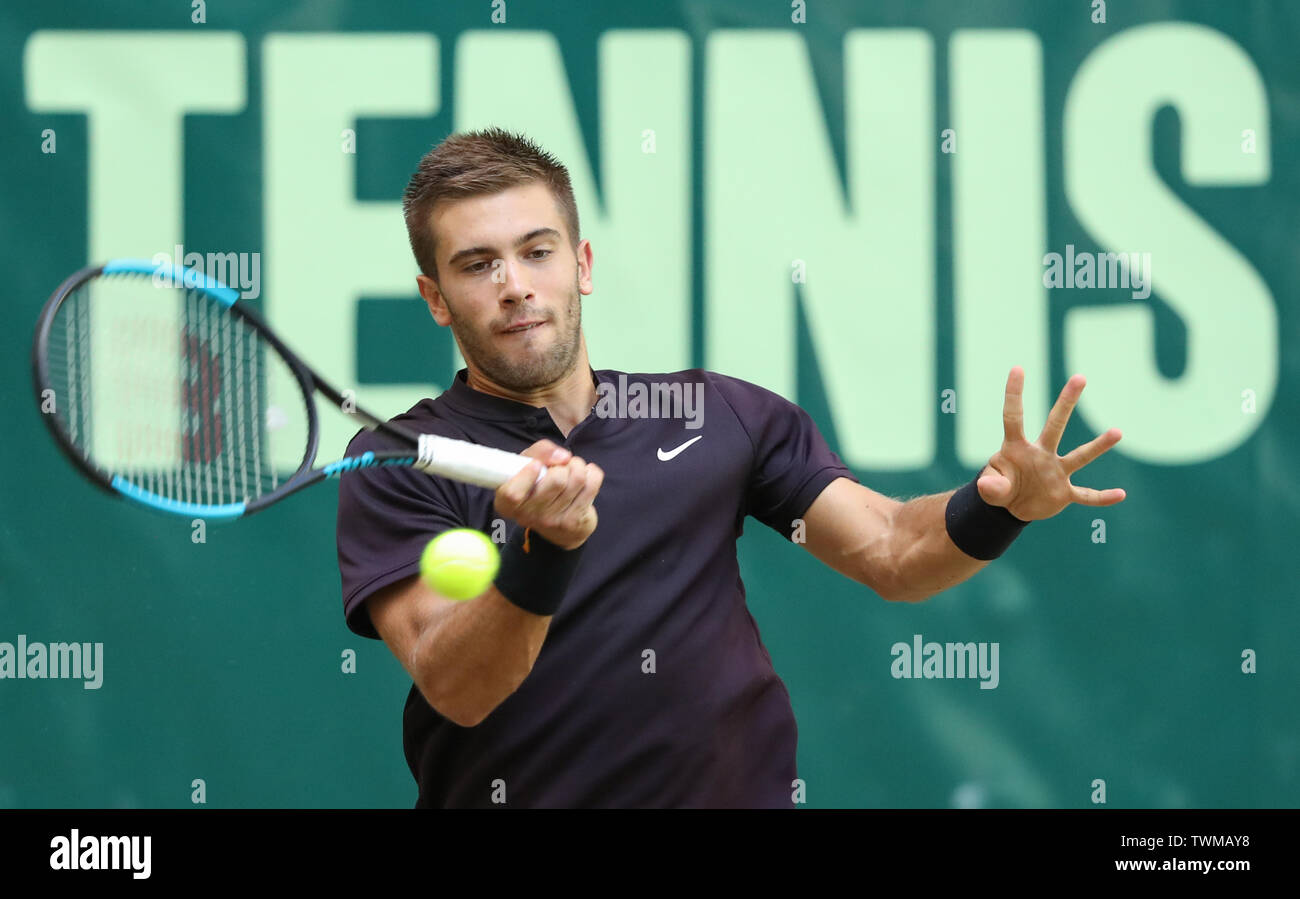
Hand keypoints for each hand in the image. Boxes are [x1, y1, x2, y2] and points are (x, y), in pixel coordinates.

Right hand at [494, 439, 603, 549]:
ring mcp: (551, 521)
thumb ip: (538, 452)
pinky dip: (592, 473)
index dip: (527, 475)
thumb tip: (563, 456)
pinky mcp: (573, 522)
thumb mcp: (527, 464)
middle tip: (560, 467)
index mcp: (507, 503)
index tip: (536, 465)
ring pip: (577, 479)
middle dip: (563, 464)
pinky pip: (592, 484)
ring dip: (578, 466)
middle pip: (557, 479)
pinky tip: (585, 478)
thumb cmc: (537, 484)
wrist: (559, 525)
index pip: (513, 494)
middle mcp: (527, 516)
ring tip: (572, 470)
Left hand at [978, 367, 1125, 521]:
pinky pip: (1086, 495)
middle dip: (1066, 402)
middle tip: (1080, 377)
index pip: (1013, 417)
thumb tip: (986, 486)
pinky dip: (1102, 497)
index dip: (1014, 395)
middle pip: (1055, 424)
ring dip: (1098, 446)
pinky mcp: (1064, 493)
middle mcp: (1041, 454)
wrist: (1012, 508)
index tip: (1017, 369)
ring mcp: (1055, 472)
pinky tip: (1120, 495)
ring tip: (1118, 432)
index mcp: (1017, 448)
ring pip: (1079, 456)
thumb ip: (991, 487)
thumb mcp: (991, 489)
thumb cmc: (1000, 487)